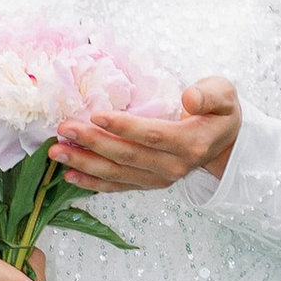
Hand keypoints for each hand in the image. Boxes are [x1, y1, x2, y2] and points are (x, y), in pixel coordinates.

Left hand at [50, 78, 240, 193]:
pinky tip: (70, 175)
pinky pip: (118, 186)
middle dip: (93, 143)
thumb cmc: (218, 112)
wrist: (223, 142)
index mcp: (190, 143)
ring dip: (85, 164)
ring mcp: (160, 179)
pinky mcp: (149, 184)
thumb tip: (188, 98)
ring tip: (57, 152)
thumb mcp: (224, 95)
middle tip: (64, 129)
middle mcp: (174, 167)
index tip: (96, 114)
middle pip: (128, 156)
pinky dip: (93, 183)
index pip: (152, 135)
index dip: (124, 126)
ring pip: (118, 174)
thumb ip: (209, 94)